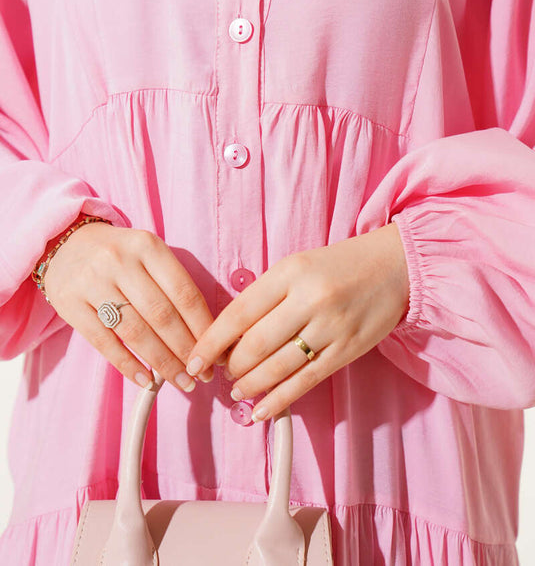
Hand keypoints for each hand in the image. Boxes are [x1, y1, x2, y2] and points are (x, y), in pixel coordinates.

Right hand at [44, 221, 224, 391]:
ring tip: (181, 382)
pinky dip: (127, 365)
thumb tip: (205, 334)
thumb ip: (173, 286)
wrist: (65, 243)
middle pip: (161, 315)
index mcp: (147, 246)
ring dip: (162, 363)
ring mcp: (93, 282)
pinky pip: (104, 342)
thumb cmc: (120, 256)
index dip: (202, 327)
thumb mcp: (148, 254)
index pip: (183, 292)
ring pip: (135, 332)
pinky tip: (146, 380)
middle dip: (186, 350)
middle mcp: (120, 261)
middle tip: (202, 374)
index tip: (215, 352)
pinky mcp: (70, 304)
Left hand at [185, 222, 409, 421]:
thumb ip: (265, 295)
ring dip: (251, 385)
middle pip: (255, 344)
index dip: (211, 342)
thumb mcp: (296, 265)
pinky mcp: (347, 350)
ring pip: (278, 367)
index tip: (195, 358)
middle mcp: (309, 299)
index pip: (239, 313)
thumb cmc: (339, 265)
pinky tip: (261, 409)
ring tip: (237, 390)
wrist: (396, 266)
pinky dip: (280, 399)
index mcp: (290, 272)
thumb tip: (229, 336)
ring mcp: (331, 327)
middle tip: (222, 373)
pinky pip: (306, 381)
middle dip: (231, 366)